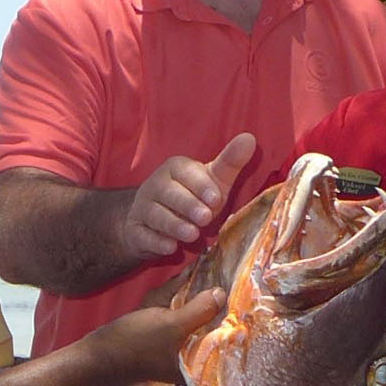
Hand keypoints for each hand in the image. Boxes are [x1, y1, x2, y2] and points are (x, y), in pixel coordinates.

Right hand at [88, 288, 225, 385]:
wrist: (97, 356)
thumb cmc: (135, 343)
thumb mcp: (171, 325)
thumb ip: (199, 311)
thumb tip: (220, 294)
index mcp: (197, 362)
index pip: (223, 337)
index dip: (230, 315)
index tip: (238, 293)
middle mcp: (190, 359)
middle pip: (210, 328)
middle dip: (216, 307)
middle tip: (226, 281)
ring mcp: (176, 351)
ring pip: (195, 322)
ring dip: (201, 302)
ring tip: (212, 278)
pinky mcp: (164, 342)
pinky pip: (181, 320)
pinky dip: (185, 305)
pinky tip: (190, 287)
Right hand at [120, 134, 256, 263]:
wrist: (156, 222)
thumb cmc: (193, 198)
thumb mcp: (213, 181)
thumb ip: (230, 162)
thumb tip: (249, 138)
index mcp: (174, 168)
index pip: (186, 173)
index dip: (201, 185)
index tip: (216, 198)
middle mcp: (155, 185)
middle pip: (169, 193)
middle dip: (187, 205)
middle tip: (205, 218)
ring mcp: (142, 208)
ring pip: (155, 215)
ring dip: (174, 225)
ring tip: (192, 234)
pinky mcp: (136, 230)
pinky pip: (143, 235)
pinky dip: (156, 242)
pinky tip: (171, 247)